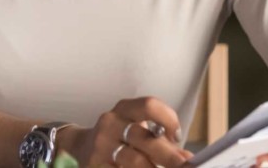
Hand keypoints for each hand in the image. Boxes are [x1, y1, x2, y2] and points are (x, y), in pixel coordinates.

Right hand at [58, 96, 194, 166]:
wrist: (81, 146)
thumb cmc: (118, 137)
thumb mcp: (136, 129)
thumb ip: (160, 140)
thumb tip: (186, 158)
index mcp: (124, 109)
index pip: (149, 106)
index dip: (168, 119)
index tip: (177, 137)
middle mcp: (110, 123)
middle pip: (144, 138)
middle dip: (169, 155)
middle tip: (186, 166)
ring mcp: (101, 146)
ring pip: (134, 160)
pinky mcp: (95, 165)